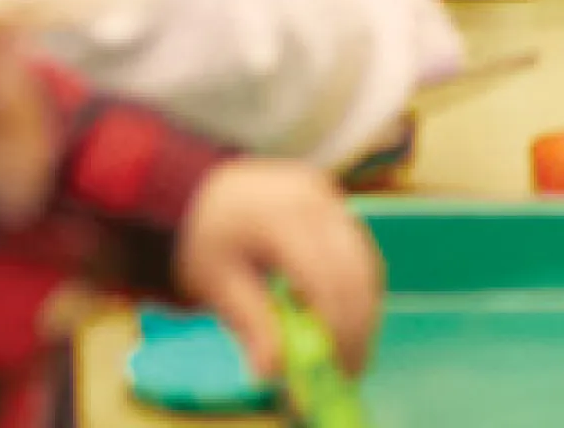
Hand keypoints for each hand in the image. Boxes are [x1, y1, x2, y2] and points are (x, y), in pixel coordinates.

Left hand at [174, 159, 383, 378]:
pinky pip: (358, 250)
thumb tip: (272, 372)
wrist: (197, 191)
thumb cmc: (203, 238)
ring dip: (363, 308)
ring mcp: (329, 199)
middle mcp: (316, 201)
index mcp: (281, 217)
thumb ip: (251, 325)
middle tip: (351, 368)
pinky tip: (340, 316)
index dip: (339, 326)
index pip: (327, 278)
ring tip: (348, 349)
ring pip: (365, 261)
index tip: (338, 370)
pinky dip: (356, 288)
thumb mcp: (217, 284)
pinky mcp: (335, 204)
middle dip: (359, 324)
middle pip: (356, 270)